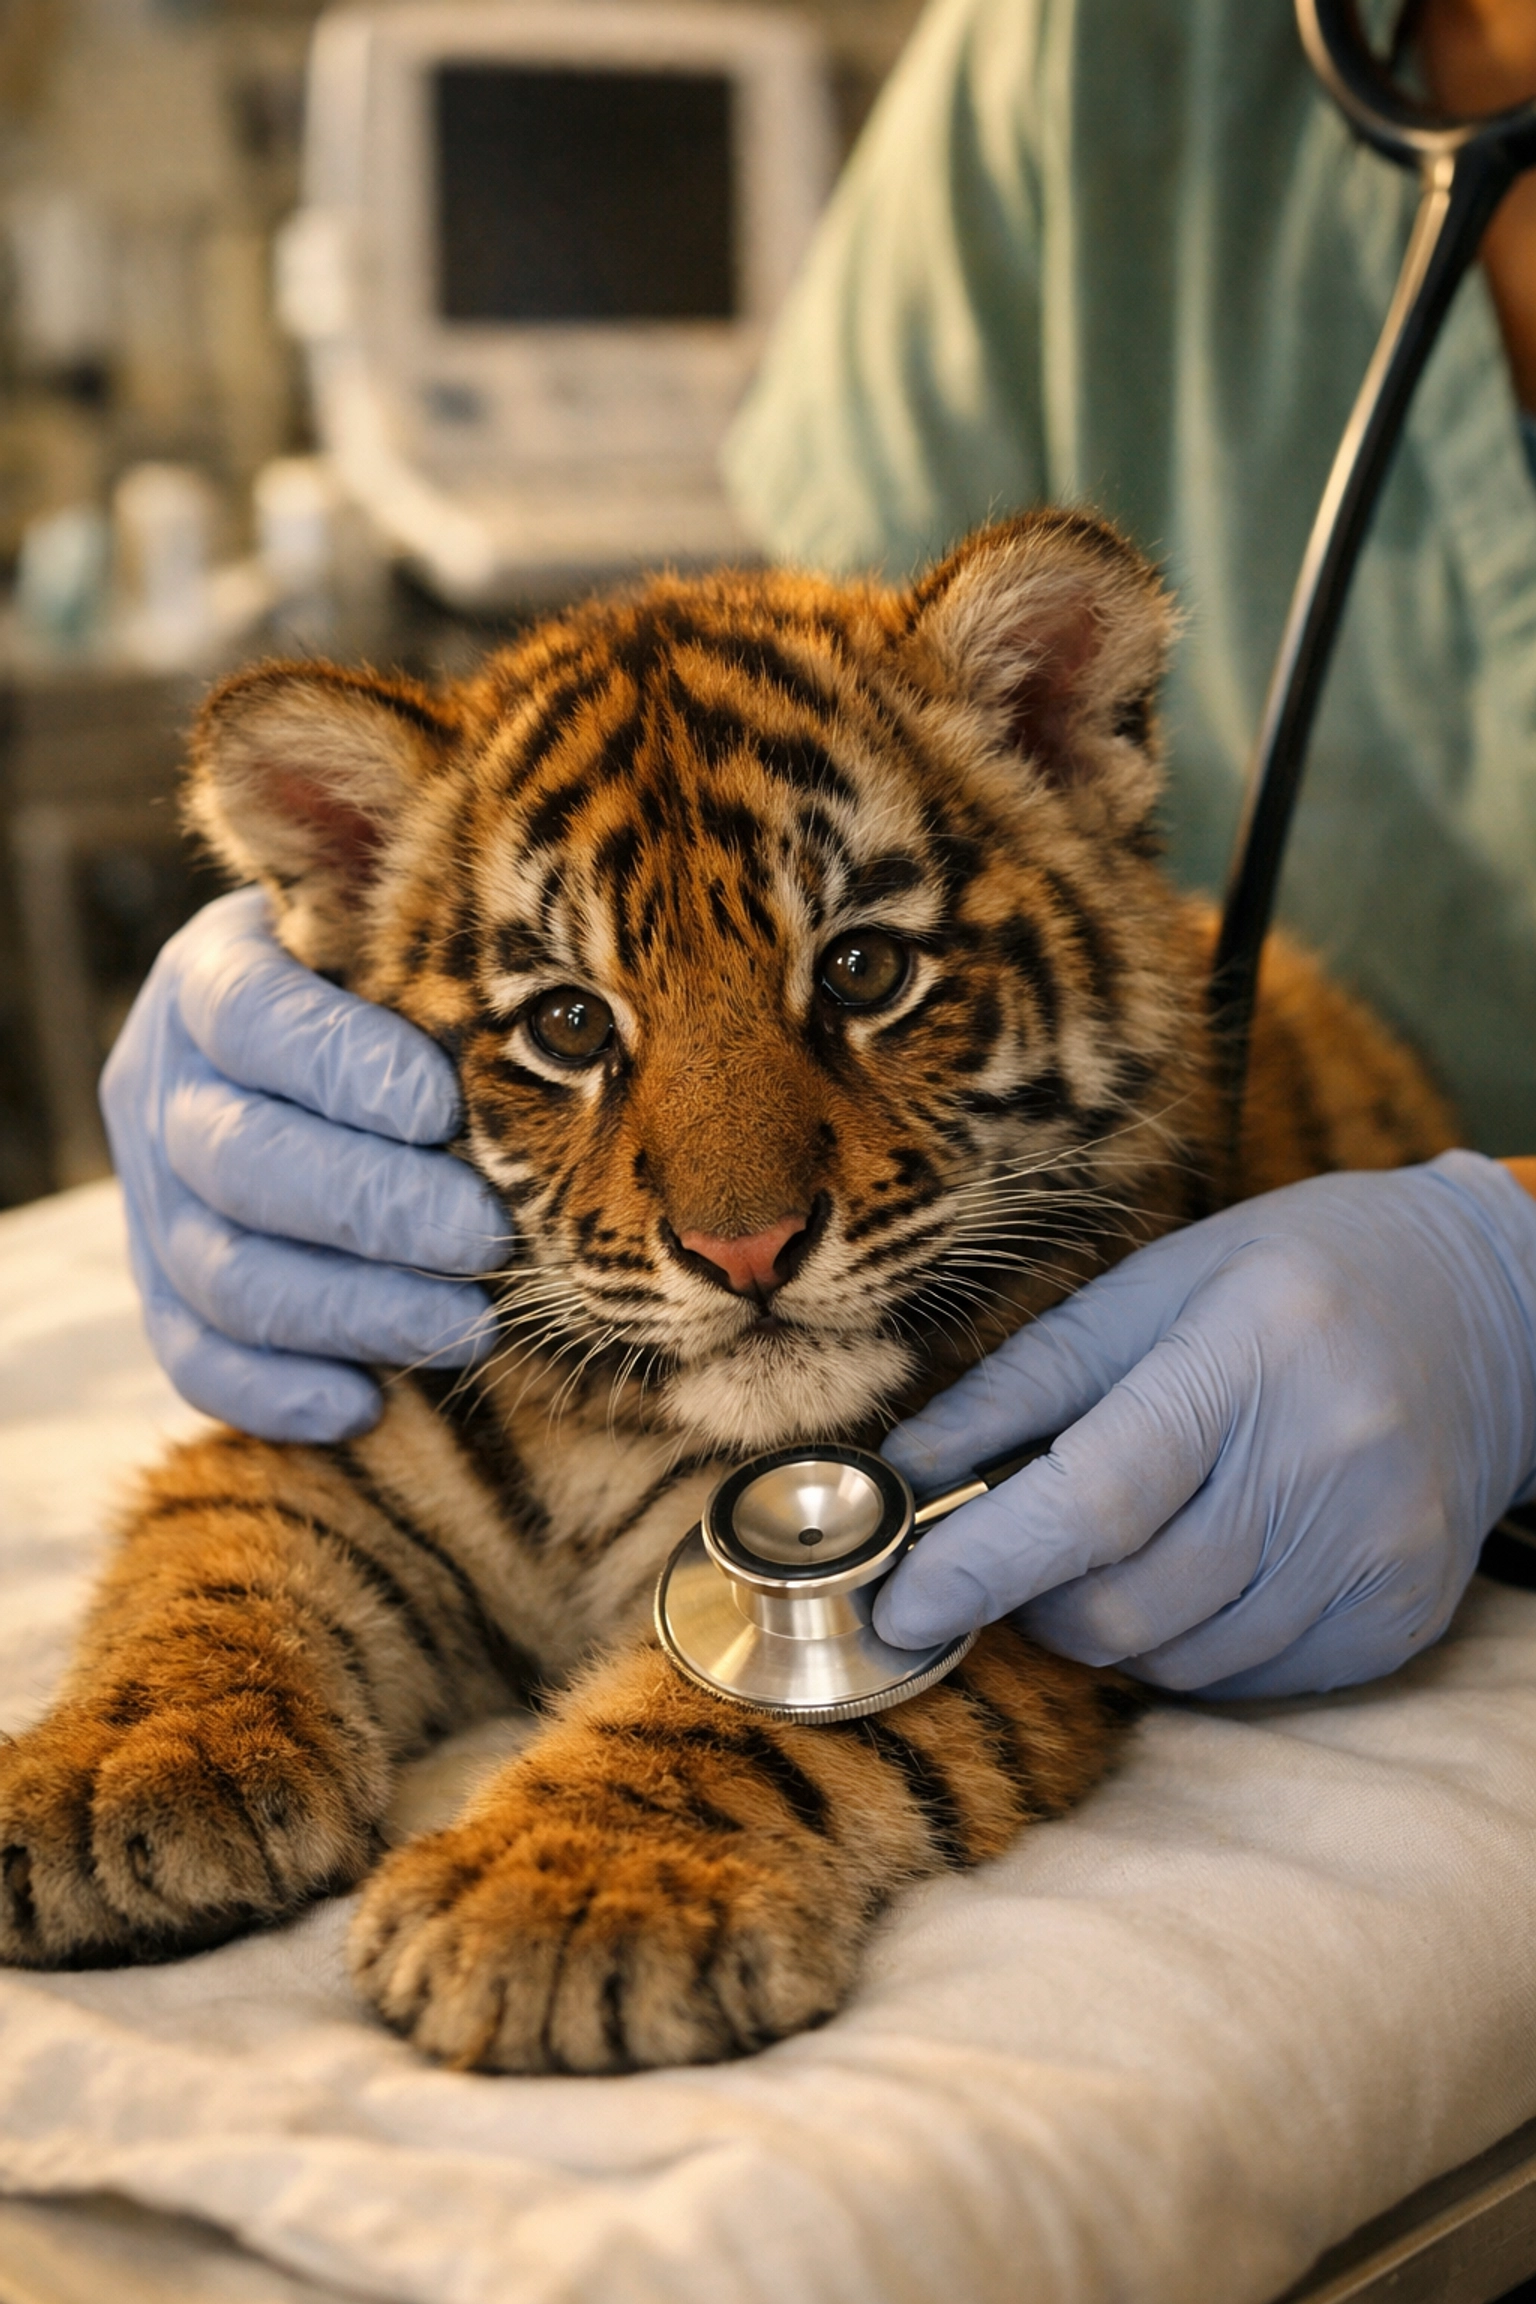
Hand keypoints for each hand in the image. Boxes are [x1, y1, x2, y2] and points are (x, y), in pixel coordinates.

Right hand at [100, 888, 509, 1441]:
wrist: (304, 1064)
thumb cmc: (392, 998)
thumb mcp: (403, 946)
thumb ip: (442, 964)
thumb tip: (553, 1011)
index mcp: (212, 977)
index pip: (254, 1016)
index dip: (345, 1069)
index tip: (443, 1109)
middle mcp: (164, 1084)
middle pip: (238, 1158)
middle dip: (374, 1208)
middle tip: (486, 1236)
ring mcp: (152, 1195)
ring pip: (221, 1273)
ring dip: (352, 1311)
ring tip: (470, 1328)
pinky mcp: (162, 1289)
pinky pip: (192, 1357)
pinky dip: (275, 1392)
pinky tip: (365, 1404)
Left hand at [875, 1153, 1535, 1698]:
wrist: (1494, 1310)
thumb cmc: (1295, 1278)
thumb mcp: (1152, 1285)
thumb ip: (1025, 1383)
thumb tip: (908, 1468)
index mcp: (1248, 1354)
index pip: (1094, 1497)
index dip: (983, 1564)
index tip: (899, 1606)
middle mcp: (1325, 1459)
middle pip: (1124, 1602)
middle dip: (1033, 1598)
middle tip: (1021, 1544)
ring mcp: (1375, 1549)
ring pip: (1177, 1659)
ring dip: (1111, 1624)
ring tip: (1127, 1538)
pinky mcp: (1401, 1613)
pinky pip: (1248, 1679)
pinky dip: (1192, 1643)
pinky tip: (1209, 1562)